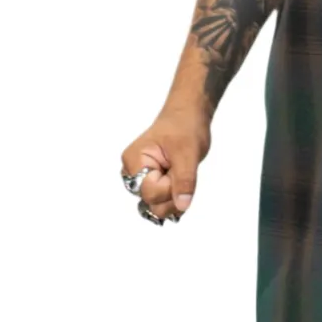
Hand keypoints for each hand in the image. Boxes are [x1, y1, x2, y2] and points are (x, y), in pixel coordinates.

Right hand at [120, 103, 210, 220]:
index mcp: (134, 161)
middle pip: (150, 201)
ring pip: (155, 205)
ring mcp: (140, 178)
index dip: (169, 186)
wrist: (188, 116)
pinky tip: (180, 186)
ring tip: (182, 176)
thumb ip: (184, 180)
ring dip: (173, 197)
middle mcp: (132, 172)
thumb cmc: (185, 127)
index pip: (149, 191)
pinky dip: (173, 198)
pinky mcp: (151, 182)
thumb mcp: (189, 151)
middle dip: (172, 194)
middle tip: (183, 171)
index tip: (178, 167)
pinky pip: (159, 201)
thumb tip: (182, 206)